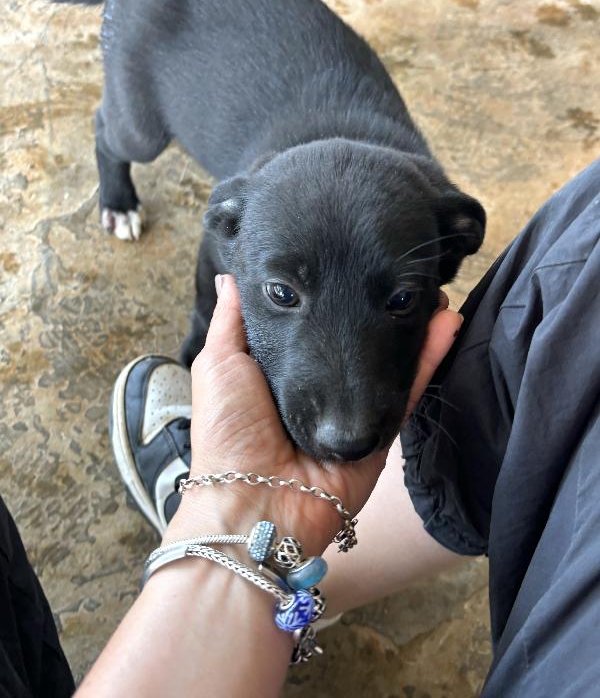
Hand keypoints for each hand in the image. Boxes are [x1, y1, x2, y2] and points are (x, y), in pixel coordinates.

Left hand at [163, 276, 461, 552]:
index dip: (335, 296)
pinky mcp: (380, 430)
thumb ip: (232, 323)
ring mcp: (354, 408)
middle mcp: (323, 387)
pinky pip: (408, 389)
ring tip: (430, 289)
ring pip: (390, 359)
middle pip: (360, 339)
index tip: (352, 262)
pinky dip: (429, 356)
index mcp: (285, 371)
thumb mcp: (218, 365)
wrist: (254, 500)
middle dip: (379, 307)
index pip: (317, 323)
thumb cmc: (228, 430)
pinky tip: (446, 321)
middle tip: (399, 274)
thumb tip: (231, 278)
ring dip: (412, 325)